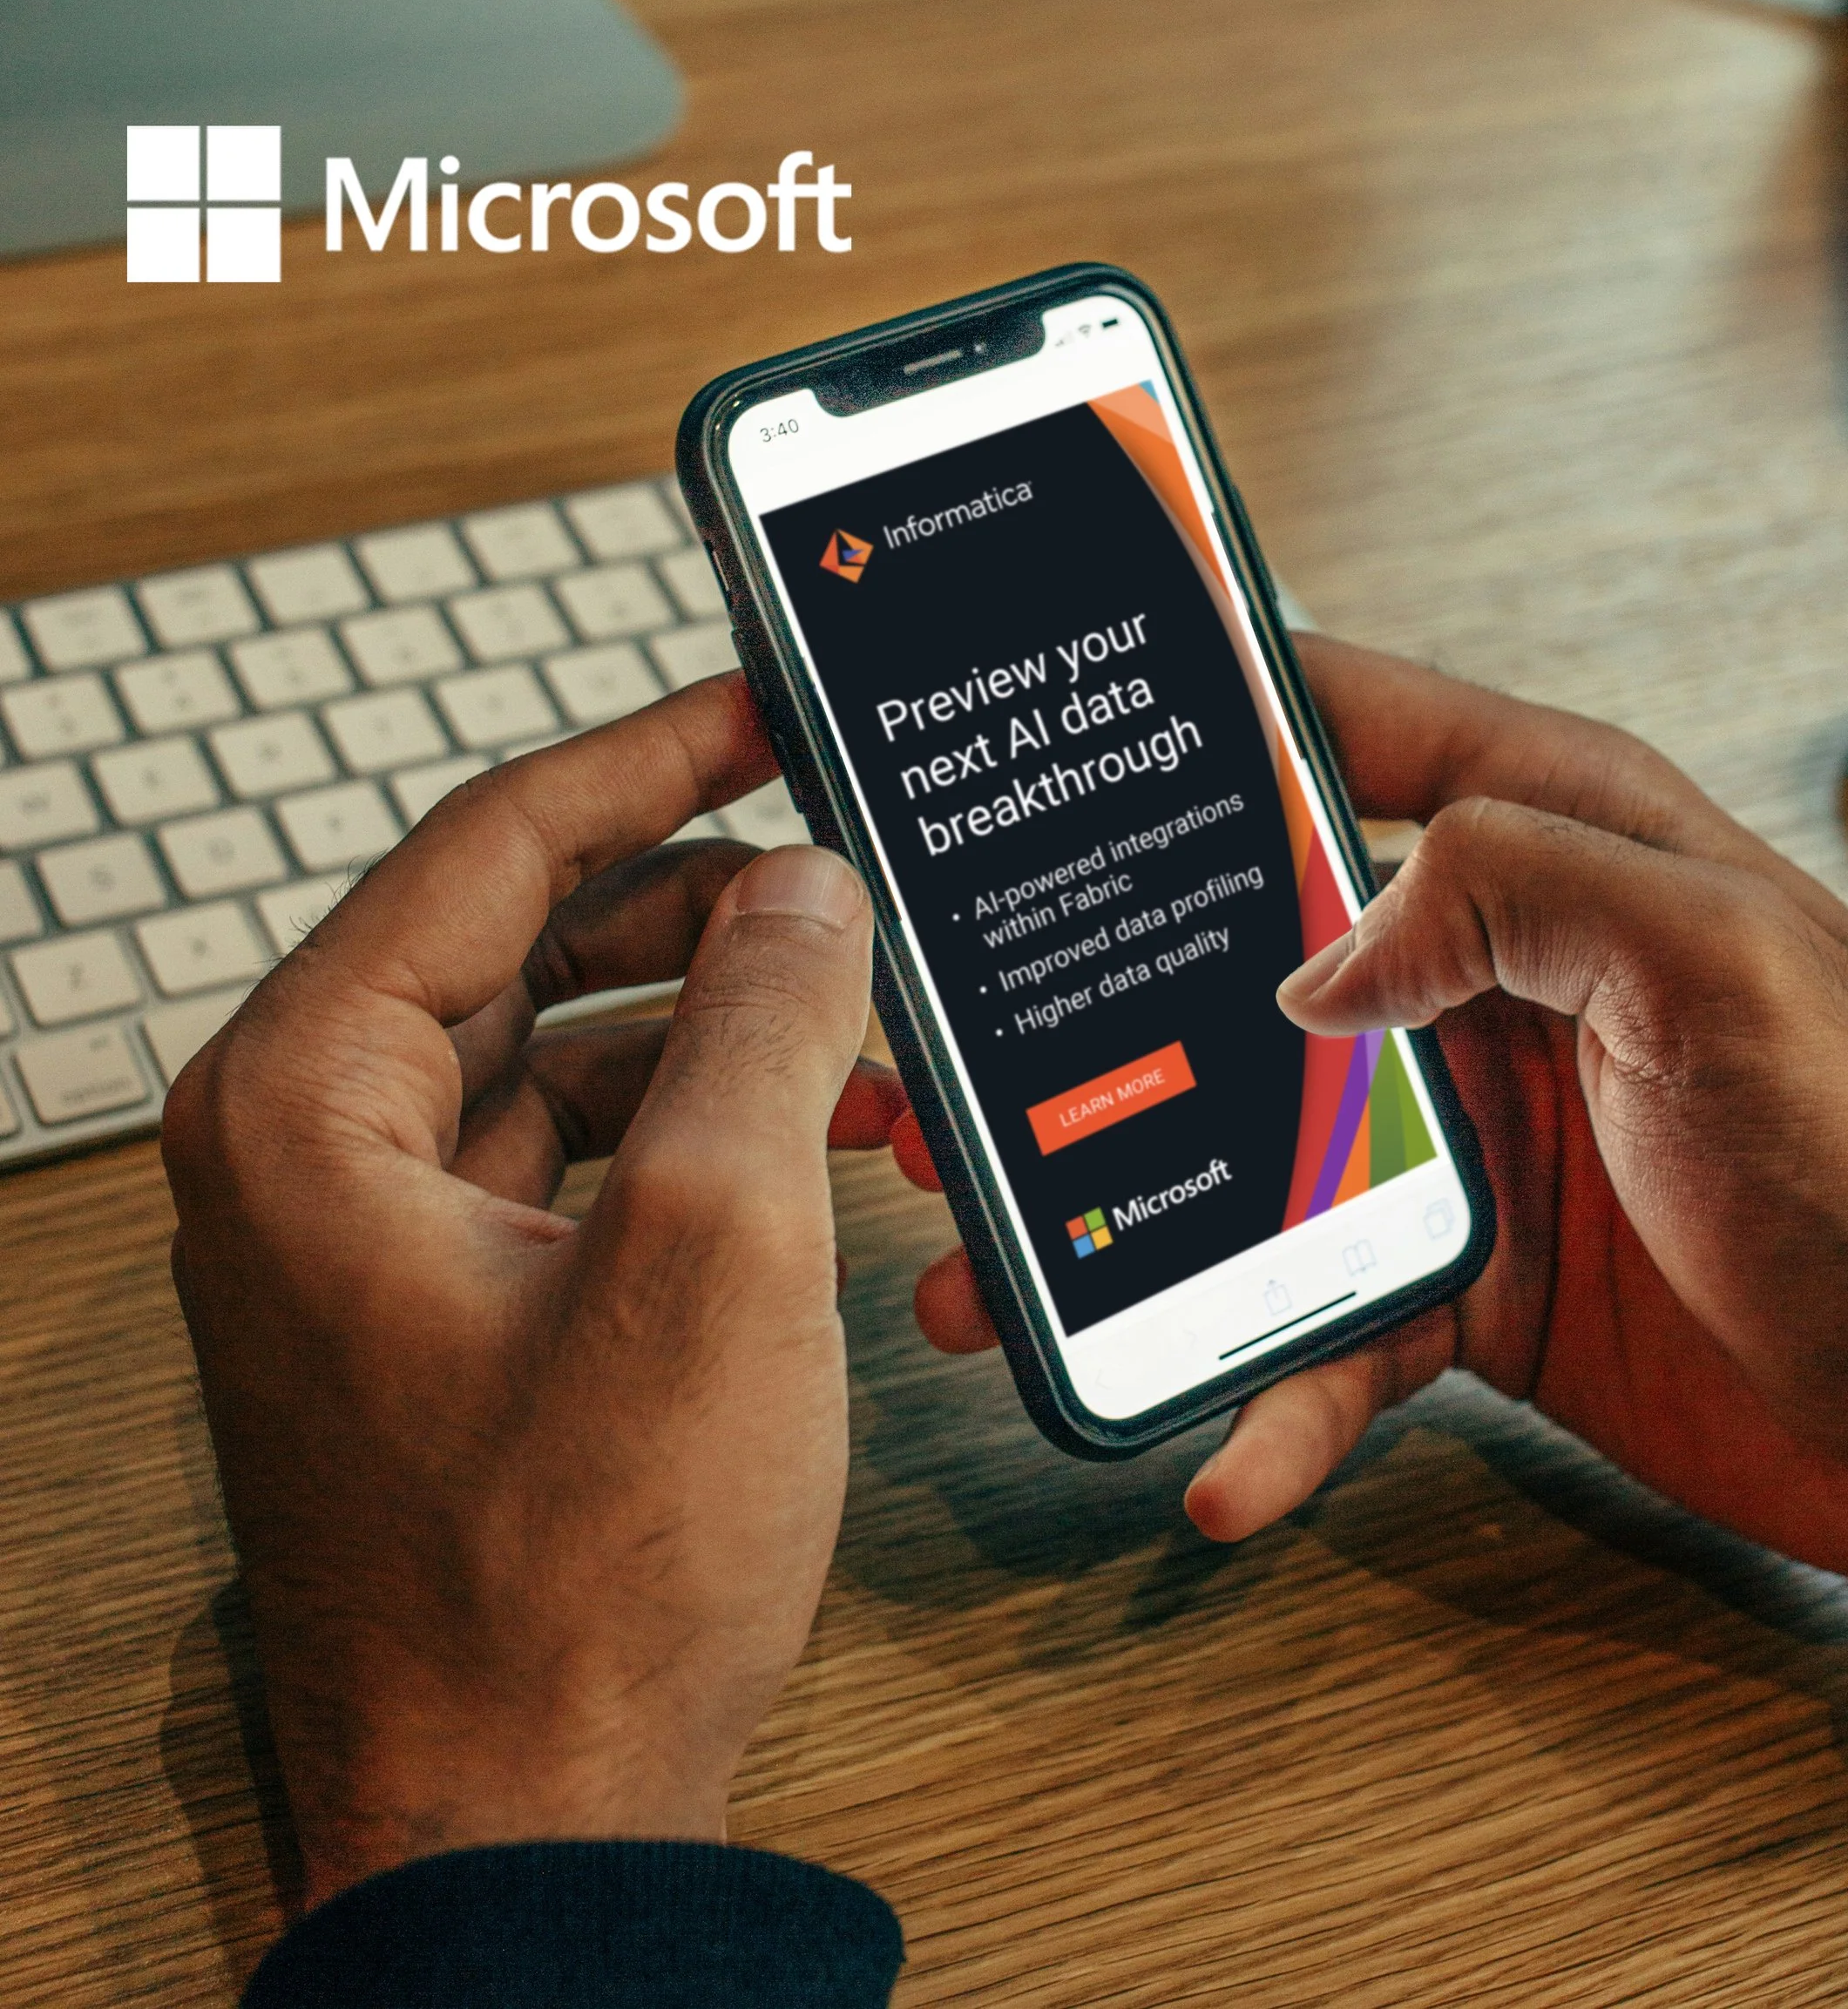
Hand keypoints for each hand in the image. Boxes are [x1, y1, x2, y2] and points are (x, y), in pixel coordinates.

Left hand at [164, 677, 898, 1907]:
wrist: (531, 1824)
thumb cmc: (583, 1569)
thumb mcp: (719, 1246)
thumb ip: (765, 1021)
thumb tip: (803, 887)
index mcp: (310, 1104)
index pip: (489, 846)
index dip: (648, 757)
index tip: (762, 706)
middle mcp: (311, 1156)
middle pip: (520, 939)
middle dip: (694, 897)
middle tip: (835, 861)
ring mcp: (373, 1241)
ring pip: (556, 1047)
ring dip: (709, 1019)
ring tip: (853, 1013)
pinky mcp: (447, 1312)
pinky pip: (571, 1154)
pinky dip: (688, 1123)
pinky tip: (806, 1131)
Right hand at [908, 636, 1847, 1597]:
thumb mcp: (1721, 970)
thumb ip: (1520, 890)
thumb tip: (1319, 952)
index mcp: (1557, 853)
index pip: (1352, 731)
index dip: (1213, 710)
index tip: (1070, 727)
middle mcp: (1491, 981)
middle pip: (1249, 961)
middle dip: (1097, 1006)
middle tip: (958, 1054)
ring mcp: (1468, 1135)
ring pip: (1248, 1152)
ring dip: (1127, 1214)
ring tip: (1003, 1270)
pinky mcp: (1470, 1276)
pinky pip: (1329, 1323)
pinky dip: (1269, 1390)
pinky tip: (1224, 1449)